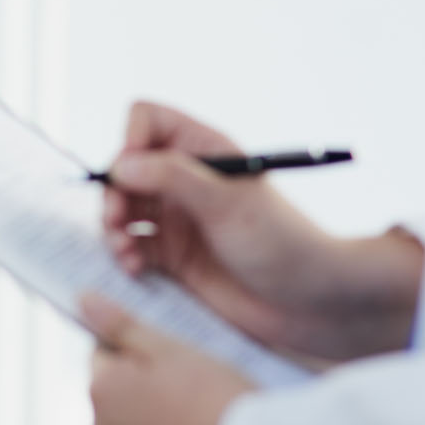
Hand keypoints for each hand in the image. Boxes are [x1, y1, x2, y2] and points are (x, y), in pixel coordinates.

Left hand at [79, 295, 254, 424]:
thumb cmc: (215, 400)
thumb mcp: (170, 349)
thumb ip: (121, 325)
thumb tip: (84, 300)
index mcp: (100, 391)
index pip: (104, 354)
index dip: (138, 351)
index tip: (171, 358)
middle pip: (116, 394)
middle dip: (144, 387)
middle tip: (190, 387)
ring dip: (154, 420)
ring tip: (197, 418)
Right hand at [103, 101, 422, 360]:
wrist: (310, 304)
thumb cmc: (281, 243)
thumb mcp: (227, 203)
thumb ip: (173, 177)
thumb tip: (121, 165)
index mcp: (204, 150)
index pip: (148, 120)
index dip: (130, 139)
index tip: (128, 173)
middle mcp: (185, 179)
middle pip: (124, 167)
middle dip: (113, 193)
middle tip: (117, 221)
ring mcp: (177, 218)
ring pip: (121, 208)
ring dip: (113, 227)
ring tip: (124, 250)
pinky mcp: (172, 257)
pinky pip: (130, 246)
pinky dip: (124, 255)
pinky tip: (135, 269)